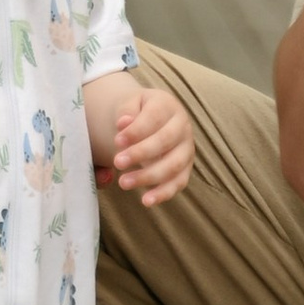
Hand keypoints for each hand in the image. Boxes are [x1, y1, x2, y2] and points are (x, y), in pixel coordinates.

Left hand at [109, 88, 193, 207]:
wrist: (151, 118)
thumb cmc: (138, 111)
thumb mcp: (130, 104)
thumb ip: (126, 112)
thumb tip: (123, 123)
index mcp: (168, 106)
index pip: (154, 117)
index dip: (136, 131)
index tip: (116, 141)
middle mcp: (182, 126)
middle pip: (165, 141)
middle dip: (140, 153)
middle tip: (117, 162)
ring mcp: (187, 148)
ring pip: (174, 164)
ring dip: (149, 176)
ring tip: (123, 183)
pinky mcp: (186, 168)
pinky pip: (179, 182)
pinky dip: (164, 193)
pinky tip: (146, 201)